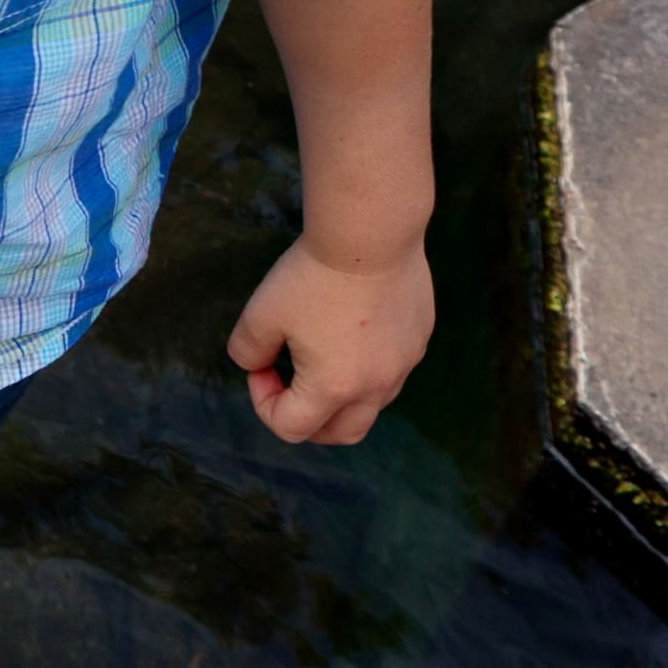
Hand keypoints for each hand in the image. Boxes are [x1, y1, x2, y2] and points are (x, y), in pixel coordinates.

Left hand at [227, 233, 431, 443]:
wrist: (371, 234)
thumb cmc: (313, 277)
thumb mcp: (261, 314)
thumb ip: (248, 351)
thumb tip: (255, 365)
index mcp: (334, 388)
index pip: (291, 427)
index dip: (263, 403)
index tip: (259, 366)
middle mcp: (376, 386)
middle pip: (340, 433)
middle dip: (307, 420)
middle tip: (286, 386)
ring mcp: (404, 364)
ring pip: (371, 406)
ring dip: (340, 399)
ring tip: (318, 360)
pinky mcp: (419, 339)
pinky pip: (392, 372)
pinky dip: (366, 370)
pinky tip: (350, 333)